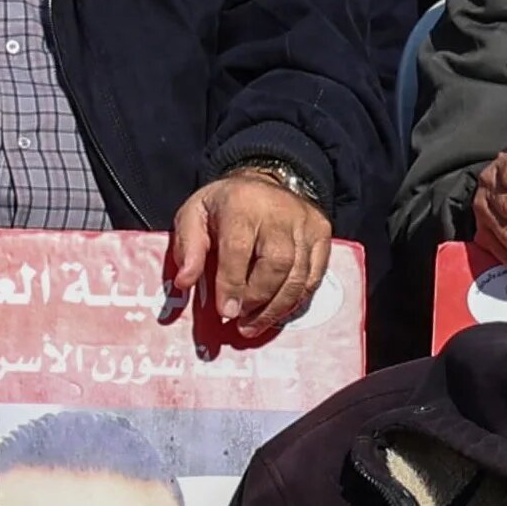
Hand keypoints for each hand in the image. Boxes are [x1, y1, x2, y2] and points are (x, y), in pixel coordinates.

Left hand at [170, 169, 333, 338]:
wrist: (265, 179)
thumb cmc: (224, 206)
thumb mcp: (194, 215)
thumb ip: (187, 248)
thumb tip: (184, 283)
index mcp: (241, 204)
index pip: (239, 248)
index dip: (232, 284)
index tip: (226, 312)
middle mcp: (279, 212)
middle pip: (277, 264)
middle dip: (259, 300)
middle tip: (241, 322)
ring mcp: (305, 223)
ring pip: (299, 275)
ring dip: (276, 308)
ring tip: (255, 325)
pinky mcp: (322, 234)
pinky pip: (314, 276)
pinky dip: (296, 300)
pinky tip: (277, 312)